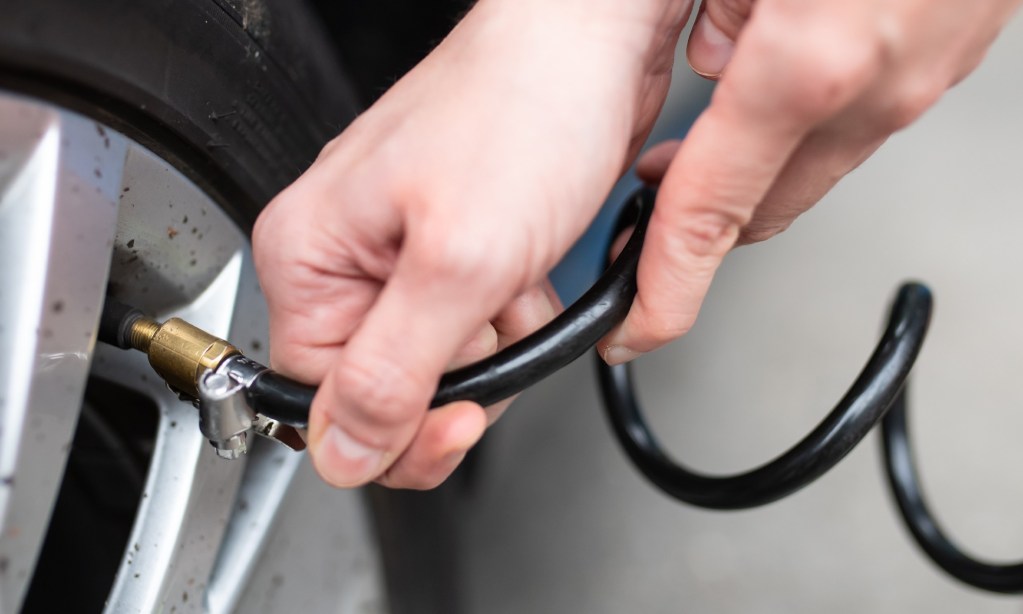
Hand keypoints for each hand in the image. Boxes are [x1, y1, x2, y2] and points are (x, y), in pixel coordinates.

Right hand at [253, 0, 691, 487]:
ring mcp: (403, 252)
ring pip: (437, 362)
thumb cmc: (523, 107)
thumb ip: (394, 371)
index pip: (322, 398)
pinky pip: (474, 325)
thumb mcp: (459, 259)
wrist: (592, 41)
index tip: (461, 415)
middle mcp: (346, 257)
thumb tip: (344, 452)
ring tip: (519, 290)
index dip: (392, 427)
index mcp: (310, 255)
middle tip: (498, 340)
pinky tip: (533, 279)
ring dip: (494, 348)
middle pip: (381, 387)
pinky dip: (514, 318)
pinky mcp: (456, 246)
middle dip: (453, 383)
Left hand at [599, 0, 1020, 363]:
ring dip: (754, 154)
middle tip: (647, 203)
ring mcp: (921, 75)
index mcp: (807, 61)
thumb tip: (709, 56)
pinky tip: (791, 54)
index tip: (637, 325)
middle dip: (701, 220)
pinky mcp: (949, 55)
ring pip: (813, 161)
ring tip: (712, 108)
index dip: (664, 285)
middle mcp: (874, 85)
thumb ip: (718, 12)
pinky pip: (860, 112)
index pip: (707, 212)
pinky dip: (810, 108)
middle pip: (763, 207)